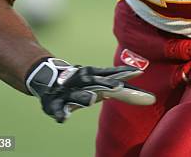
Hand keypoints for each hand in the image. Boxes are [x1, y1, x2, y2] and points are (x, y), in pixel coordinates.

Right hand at [25, 58, 155, 122]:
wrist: (49, 79)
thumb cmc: (77, 83)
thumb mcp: (96, 84)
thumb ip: (110, 87)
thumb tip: (129, 82)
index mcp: (95, 78)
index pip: (115, 77)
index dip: (126, 75)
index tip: (141, 72)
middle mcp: (84, 81)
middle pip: (99, 84)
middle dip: (108, 85)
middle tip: (119, 87)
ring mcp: (70, 91)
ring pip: (78, 95)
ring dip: (84, 97)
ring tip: (90, 99)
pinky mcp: (56, 102)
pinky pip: (58, 109)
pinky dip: (60, 113)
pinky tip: (64, 118)